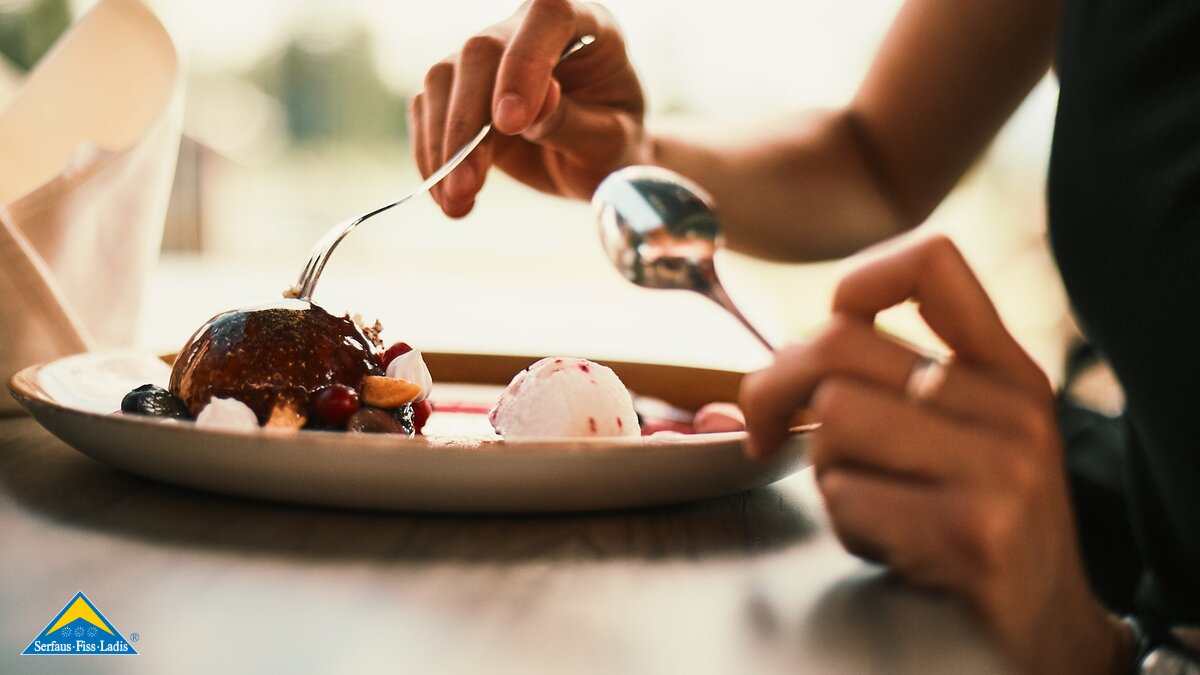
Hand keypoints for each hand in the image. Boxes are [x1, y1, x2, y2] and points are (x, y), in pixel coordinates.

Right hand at [408, 0, 647, 217]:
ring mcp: (491, 56)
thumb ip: (572, 120)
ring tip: (456, 202)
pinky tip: (447, 194)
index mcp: (585, 25)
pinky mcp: (461, 86)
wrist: (596, 160)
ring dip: (444, 147)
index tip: (511, 124)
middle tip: (467, 185)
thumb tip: (536, 101)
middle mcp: (530, 29)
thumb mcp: (608, 140)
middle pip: (482, 51)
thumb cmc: (613, 144)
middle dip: (468, 124)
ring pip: (444, 78)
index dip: (524, 63)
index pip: (549, 16)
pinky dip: (431, 155)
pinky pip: (429, 109)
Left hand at [740, 235, 1131, 673]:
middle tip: (765, 430)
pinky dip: (843, 522)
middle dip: (773, 389)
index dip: (858, 279)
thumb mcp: (972, 435)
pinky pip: (847, 495)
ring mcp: (998, 470)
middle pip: (841, 345)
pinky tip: (882, 542)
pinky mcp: (970, 533)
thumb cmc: (983, 523)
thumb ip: (901, 383)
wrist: (1050, 627)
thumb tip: (780, 366)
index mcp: (1006, 371)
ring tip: (861, 499)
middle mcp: (1010, 409)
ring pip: (835, 417)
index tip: (826, 328)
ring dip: (820, 468)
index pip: (932, 264)